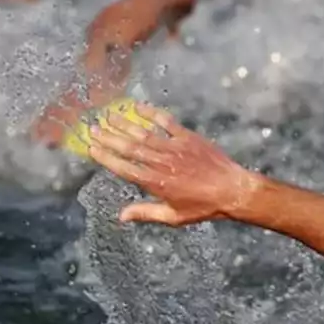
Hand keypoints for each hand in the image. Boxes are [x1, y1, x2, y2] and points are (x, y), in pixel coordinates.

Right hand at [88, 102, 258, 225]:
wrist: (233, 190)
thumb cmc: (204, 206)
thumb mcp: (174, 216)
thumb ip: (146, 213)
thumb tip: (121, 216)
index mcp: (155, 182)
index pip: (123, 168)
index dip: (105, 157)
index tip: (91, 148)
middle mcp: (161, 162)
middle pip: (128, 147)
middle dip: (108, 137)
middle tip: (92, 128)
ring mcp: (174, 148)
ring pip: (143, 133)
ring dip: (123, 123)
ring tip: (107, 115)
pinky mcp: (188, 138)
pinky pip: (166, 122)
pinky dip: (151, 113)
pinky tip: (137, 106)